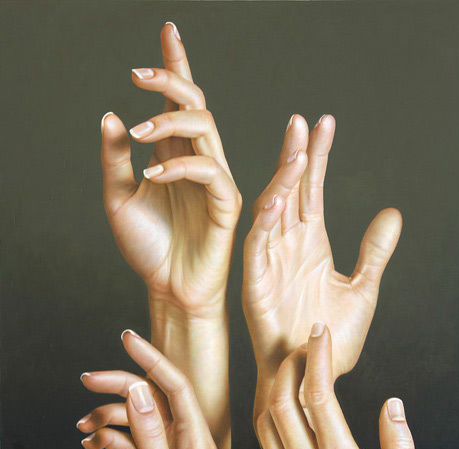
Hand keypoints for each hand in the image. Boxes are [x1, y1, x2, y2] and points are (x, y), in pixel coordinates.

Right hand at [80, 331, 216, 448]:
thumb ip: (151, 435)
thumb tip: (139, 390)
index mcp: (197, 444)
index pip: (176, 387)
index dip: (152, 360)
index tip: (126, 339)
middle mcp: (183, 446)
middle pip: (151, 399)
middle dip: (120, 386)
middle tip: (87, 379)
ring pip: (134, 420)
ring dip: (108, 416)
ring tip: (83, 426)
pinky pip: (125, 443)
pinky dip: (107, 438)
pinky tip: (91, 444)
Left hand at [101, 23, 240, 317]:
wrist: (168, 288)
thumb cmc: (148, 248)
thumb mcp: (119, 198)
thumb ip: (116, 160)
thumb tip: (112, 117)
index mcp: (173, 155)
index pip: (176, 102)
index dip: (174, 65)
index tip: (167, 30)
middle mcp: (196, 160)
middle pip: (195, 102)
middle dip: (171, 79)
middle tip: (138, 73)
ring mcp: (214, 180)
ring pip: (205, 127)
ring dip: (170, 121)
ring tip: (138, 135)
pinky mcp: (226, 203)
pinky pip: (210, 171)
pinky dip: (180, 166)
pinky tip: (154, 174)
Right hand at [243, 114, 400, 412]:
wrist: (312, 379)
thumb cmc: (332, 341)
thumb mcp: (362, 289)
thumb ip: (374, 252)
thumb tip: (392, 214)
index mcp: (312, 245)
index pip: (312, 191)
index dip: (318, 157)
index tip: (325, 124)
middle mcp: (288, 248)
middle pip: (289, 192)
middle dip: (295, 156)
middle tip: (302, 122)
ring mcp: (270, 264)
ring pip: (270, 212)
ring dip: (281, 182)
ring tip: (295, 150)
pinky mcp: (255, 286)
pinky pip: (256, 248)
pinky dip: (263, 224)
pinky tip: (275, 200)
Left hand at [257, 323, 426, 448]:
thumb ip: (401, 447)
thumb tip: (391, 404)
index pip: (320, 396)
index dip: (317, 358)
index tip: (317, 334)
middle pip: (282, 403)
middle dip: (288, 369)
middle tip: (299, 351)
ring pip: (264, 428)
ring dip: (273, 398)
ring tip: (287, 381)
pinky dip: (271, 434)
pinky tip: (283, 428)